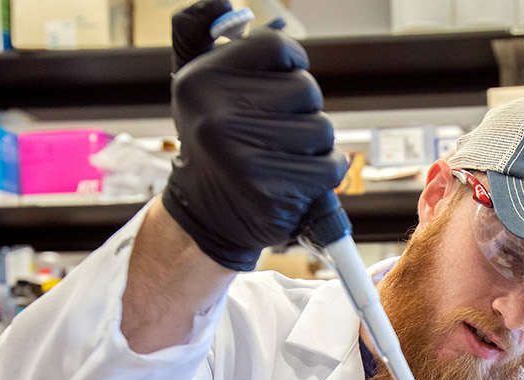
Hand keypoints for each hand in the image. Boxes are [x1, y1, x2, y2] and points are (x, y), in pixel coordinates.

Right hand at [162, 0, 348, 270]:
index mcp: (201, 81)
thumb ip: (203, 33)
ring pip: (321, 129)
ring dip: (315, 144)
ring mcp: (244, 157)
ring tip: (284, 156)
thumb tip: (225, 1)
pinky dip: (324, 173)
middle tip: (277, 130)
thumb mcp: (195, 83)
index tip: (284, 80)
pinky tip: (297, 179)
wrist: (204, 214)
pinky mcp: (271, 192)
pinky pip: (329, 166)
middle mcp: (217, 117)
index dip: (293, 62)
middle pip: (306, 89)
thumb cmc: (212, 140)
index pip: (277, 46)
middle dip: (303, 110)